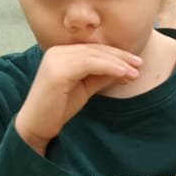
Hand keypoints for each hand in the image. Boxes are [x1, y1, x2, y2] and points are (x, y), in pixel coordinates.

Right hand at [12, 44, 142, 152]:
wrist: (35, 126)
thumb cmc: (58, 109)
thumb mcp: (84, 89)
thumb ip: (100, 77)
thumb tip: (124, 70)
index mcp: (61, 53)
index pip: (93, 50)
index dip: (116, 55)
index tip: (135, 63)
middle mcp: (57, 51)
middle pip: (95, 50)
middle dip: (120, 57)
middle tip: (140, 64)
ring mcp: (56, 59)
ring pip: (94, 55)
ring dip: (118, 63)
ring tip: (135, 72)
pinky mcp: (57, 71)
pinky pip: (89, 64)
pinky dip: (108, 68)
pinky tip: (122, 74)